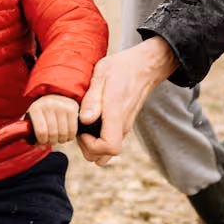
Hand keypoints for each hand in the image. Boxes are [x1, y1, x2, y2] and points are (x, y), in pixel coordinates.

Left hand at [27, 94, 79, 144]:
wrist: (55, 96)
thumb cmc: (42, 112)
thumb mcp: (32, 119)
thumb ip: (31, 134)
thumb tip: (41, 146)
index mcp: (36, 108)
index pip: (41, 132)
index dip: (42, 141)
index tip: (43, 141)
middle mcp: (49, 105)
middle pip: (52, 134)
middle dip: (52, 141)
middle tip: (52, 140)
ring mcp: (62, 106)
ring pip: (63, 133)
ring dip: (61, 140)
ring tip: (59, 138)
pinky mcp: (72, 109)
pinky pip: (73, 130)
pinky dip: (70, 137)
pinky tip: (67, 135)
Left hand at [77, 37, 179, 166]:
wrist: (144, 66)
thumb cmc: (122, 68)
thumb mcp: (102, 75)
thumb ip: (92, 99)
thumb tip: (85, 120)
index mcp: (116, 114)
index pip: (110, 147)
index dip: (92, 146)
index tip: (82, 131)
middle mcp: (123, 125)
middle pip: (105, 156)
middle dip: (88, 149)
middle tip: (80, 129)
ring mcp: (125, 127)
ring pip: (108, 152)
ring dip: (93, 147)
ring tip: (85, 127)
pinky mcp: (124, 125)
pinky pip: (111, 141)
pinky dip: (99, 139)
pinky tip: (92, 122)